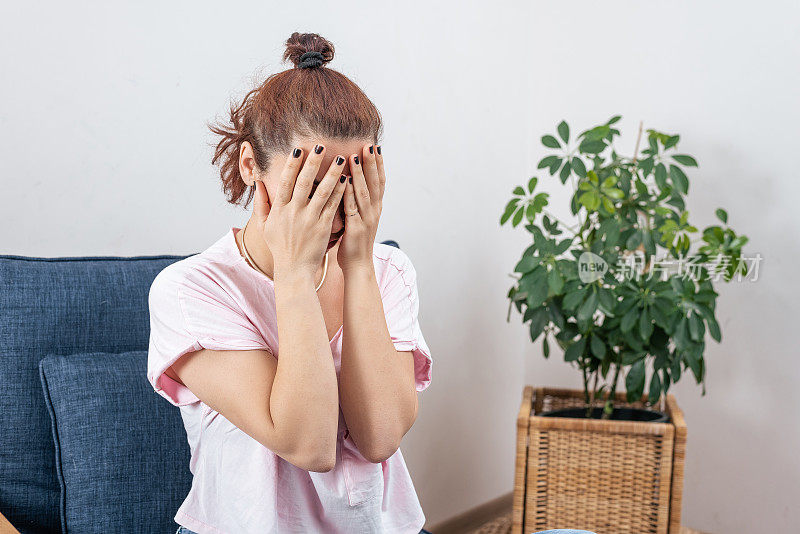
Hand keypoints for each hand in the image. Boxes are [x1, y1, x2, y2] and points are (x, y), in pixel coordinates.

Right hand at [252, 146, 347, 276]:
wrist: (294, 270)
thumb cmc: (279, 247)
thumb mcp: (264, 226)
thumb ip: (261, 203)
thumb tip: (258, 183)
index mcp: (279, 209)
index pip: (285, 181)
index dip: (292, 164)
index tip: (299, 150)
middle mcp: (293, 212)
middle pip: (303, 182)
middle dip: (313, 162)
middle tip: (321, 146)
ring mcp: (309, 220)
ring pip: (322, 191)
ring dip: (332, 173)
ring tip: (341, 159)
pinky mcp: (323, 228)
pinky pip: (333, 206)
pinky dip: (340, 192)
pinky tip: (347, 180)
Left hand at [338, 144, 384, 271]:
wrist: (358, 265)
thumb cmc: (355, 241)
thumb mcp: (359, 218)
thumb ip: (357, 201)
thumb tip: (351, 183)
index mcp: (375, 208)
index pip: (379, 181)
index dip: (378, 164)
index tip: (375, 147)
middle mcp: (374, 211)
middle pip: (375, 183)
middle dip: (372, 163)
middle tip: (369, 145)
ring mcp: (366, 219)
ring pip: (364, 192)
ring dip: (360, 174)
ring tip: (355, 157)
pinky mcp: (356, 228)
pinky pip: (352, 207)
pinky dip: (349, 192)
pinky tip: (344, 180)